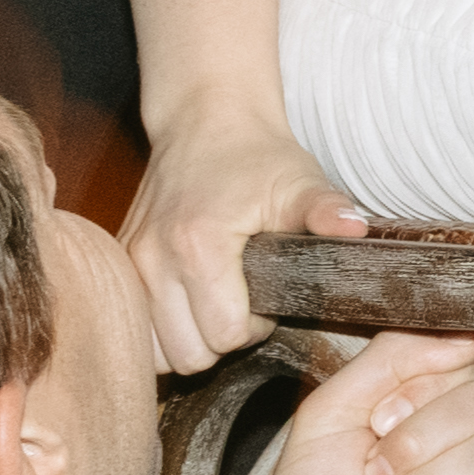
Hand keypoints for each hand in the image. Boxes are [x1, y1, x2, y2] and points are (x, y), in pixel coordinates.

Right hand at [123, 111, 359, 378]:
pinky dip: (160, 330)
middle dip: (221, 339)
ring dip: (187, 340)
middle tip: (241, 304)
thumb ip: (326, 210)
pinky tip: (186, 305)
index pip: (224, 335)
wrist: (205, 121)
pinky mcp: (119, 265)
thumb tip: (354, 231)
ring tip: (213, 305)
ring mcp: (129, 264)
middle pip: (188, 353)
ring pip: (155, 352)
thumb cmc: (257, 156)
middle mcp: (153, 259)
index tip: (265, 298)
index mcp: (198, 245)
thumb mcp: (300, 181)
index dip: (254, 327)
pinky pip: (135, 329)